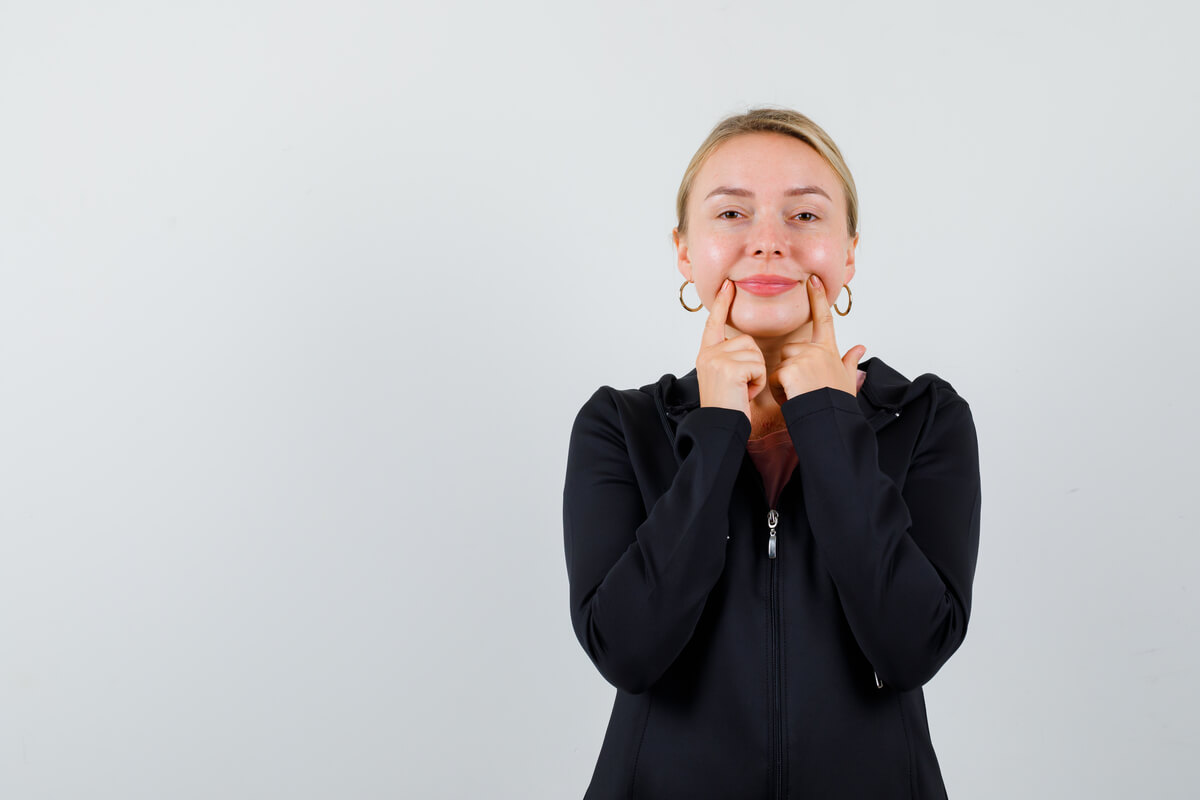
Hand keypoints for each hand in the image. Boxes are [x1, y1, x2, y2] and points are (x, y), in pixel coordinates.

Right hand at [696, 279, 766, 419]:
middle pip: (746, 341)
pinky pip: (758, 366)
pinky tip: (745, 393)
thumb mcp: (723, 377)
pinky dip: (758, 382)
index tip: (728, 285)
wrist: (719, 427)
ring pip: (754, 353)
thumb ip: (729, 357)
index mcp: (706, 354)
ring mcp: (717, 359)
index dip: (722, 303)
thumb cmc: (726, 407)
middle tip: (741, 386)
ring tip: (742, 390)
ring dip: (757, 374)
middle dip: (753, 364)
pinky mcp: (729, 368)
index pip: (714, 322)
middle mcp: (708, 354)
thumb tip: (746, 342)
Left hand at [768, 274, 865, 403]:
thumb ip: (850, 361)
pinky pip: (775, 377)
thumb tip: (860, 347)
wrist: (831, 422)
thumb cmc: (837, 404)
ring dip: (784, 380)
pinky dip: (779, 392)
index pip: (824, 319)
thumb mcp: (848, 381)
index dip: (818, 298)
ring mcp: (804, 358)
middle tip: (803, 388)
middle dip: (790, 367)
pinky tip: (792, 399)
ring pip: (781, 363)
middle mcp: (817, 351)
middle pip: (790, 349)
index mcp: (829, 351)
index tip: (812, 280)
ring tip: (799, 394)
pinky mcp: (790, 370)